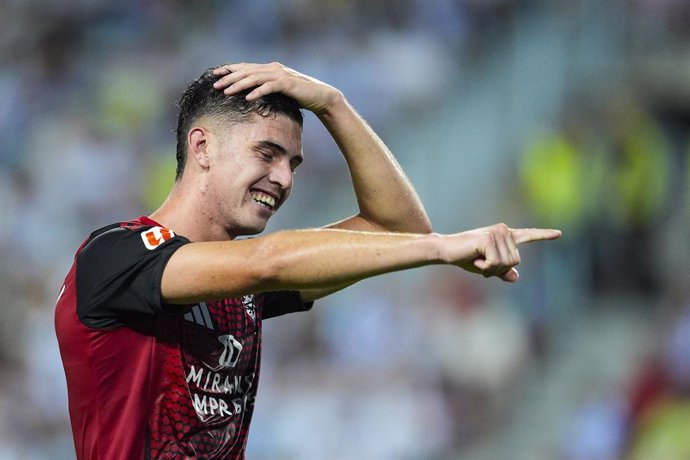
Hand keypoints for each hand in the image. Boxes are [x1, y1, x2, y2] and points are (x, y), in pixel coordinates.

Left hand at [212, 62, 340, 114]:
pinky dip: (258, 92)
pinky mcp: (287, 83)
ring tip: (227, 92)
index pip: (246, 67)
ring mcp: (280, 75)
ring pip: (255, 78)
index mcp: (270, 69)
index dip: (230, 70)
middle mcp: (273, 68)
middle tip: (215, 85)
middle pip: (247, 71)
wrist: (320, 97)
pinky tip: (248, 98)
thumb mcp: (279, 91)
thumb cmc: (299, 96)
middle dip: (230, 78)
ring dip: (239, 85)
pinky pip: (269, 87)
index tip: (215, 75)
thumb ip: (267, 88)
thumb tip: (250, 94)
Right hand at [444, 224, 560, 281]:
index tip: (559, 234)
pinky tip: (475, 258)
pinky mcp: (489, 239)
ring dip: (490, 267)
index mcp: (505, 236)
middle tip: (481, 261)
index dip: (543, 235)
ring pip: (506, 263)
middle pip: (515, 261)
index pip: (528, 235)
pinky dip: (485, 267)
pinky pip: (495, 263)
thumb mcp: (487, 267)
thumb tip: (515, 277)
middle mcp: (504, 230)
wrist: (446, 250)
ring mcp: (497, 233)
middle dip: (498, 268)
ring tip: (477, 258)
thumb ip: (501, 271)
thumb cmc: (465, 257)